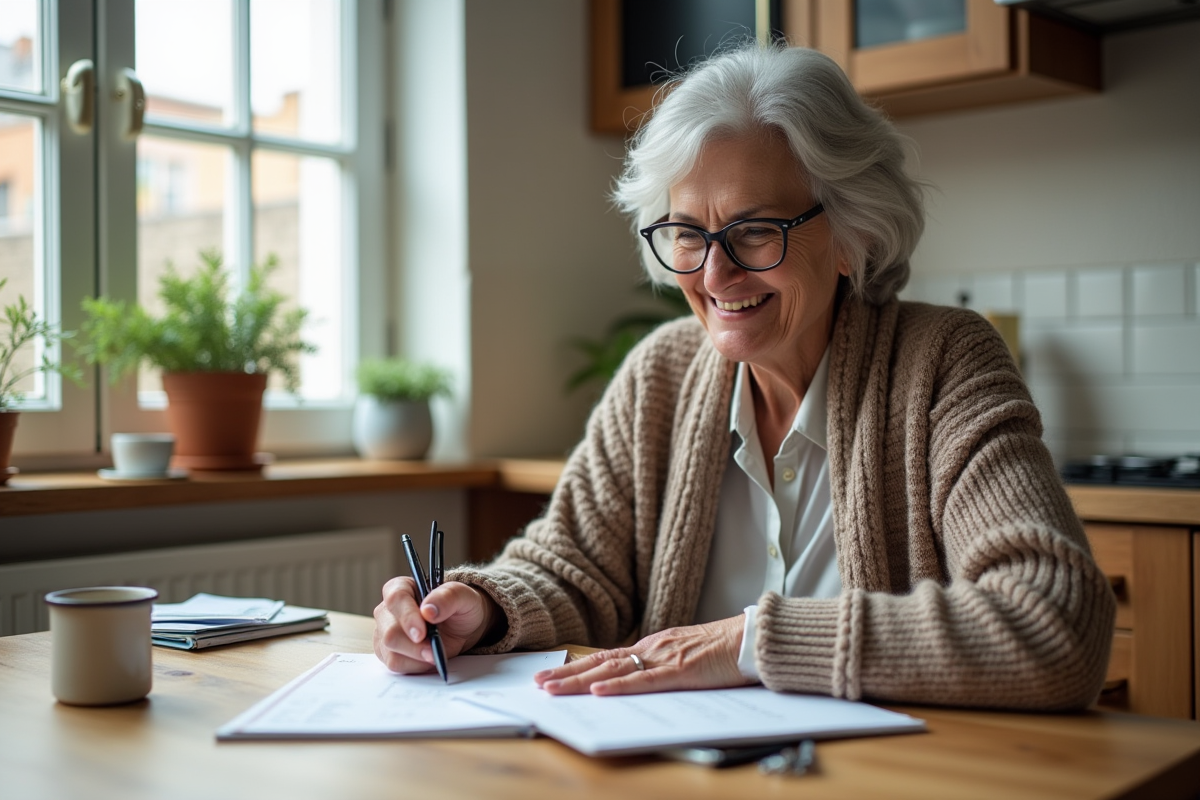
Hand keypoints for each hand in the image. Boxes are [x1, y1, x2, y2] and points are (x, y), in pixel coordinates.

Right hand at [373, 577, 497, 673]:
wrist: (462, 628)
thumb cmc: (460, 607)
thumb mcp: (464, 596)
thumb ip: (448, 597)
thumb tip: (428, 610)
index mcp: (402, 588)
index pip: (395, 599)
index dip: (407, 617)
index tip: (422, 633)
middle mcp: (388, 610)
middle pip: (390, 632)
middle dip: (414, 646)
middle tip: (433, 651)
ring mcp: (385, 632)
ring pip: (391, 652)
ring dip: (416, 657)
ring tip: (434, 652)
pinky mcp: (388, 652)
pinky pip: (396, 665)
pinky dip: (416, 666)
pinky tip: (428, 658)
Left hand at [533, 615, 752, 695]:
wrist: (750, 639)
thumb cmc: (723, 651)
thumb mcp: (684, 657)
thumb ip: (661, 669)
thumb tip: (638, 684)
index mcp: (652, 646)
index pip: (606, 658)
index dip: (577, 667)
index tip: (552, 675)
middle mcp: (651, 648)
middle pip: (600, 662)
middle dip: (566, 673)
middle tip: (538, 683)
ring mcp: (663, 658)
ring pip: (612, 671)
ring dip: (580, 681)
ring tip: (553, 688)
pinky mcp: (679, 670)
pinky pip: (643, 680)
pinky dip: (618, 686)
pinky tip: (598, 691)